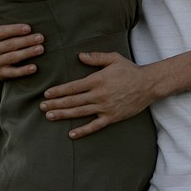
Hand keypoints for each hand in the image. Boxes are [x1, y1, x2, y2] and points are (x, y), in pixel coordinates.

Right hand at [0, 4, 44, 79]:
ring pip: (13, 58)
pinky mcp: (0, 74)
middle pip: (11, 45)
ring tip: (41, 49)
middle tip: (41, 37)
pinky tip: (34, 68)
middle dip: (26, 41)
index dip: (15, 30)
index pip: (2, 33)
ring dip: (28, 53)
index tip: (28, 28)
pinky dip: (23, 71)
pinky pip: (13, 73)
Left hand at [40, 53, 155, 136]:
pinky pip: (95, 126)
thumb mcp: (113, 58)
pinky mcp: (112, 117)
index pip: (73, 87)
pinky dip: (83, 131)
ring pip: (80, 113)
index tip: (47, 94)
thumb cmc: (130, 70)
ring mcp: (105, 107)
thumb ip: (96, 57)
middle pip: (72, 101)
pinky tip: (71, 134)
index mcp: (97, 80)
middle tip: (42, 107)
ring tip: (50, 117)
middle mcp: (98, 95)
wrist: (148, 85)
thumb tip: (79, 56)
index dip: (58, 91)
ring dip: (63, 115)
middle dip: (55, 104)